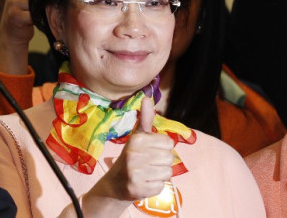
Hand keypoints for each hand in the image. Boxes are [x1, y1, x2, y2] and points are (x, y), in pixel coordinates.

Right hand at [0, 0, 33, 74]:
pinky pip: (35, 14)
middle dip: (40, 1)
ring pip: (38, 3)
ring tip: (30, 15)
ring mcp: (13, 2)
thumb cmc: (19, 9)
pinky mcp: (15, 15)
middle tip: (32, 9)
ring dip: (39, 11)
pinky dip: (36, 19)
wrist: (12, 33)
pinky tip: (30, 22)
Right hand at [83, 98, 173, 215]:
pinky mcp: (138, 188)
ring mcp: (135, 172)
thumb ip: (145, 118)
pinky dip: (155, 186)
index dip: (161, 148)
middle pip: (170, 157)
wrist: (116, 183)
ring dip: (160, 174)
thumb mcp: (137, 136)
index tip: (149, 151)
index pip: (168, 142)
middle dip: (162, 162)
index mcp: (136, 139)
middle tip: (148, 164)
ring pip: (168, 172)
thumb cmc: (131, 156)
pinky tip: (144, 183)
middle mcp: (134, 154)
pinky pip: (161, 186)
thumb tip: (147, 98)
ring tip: (146, 173)